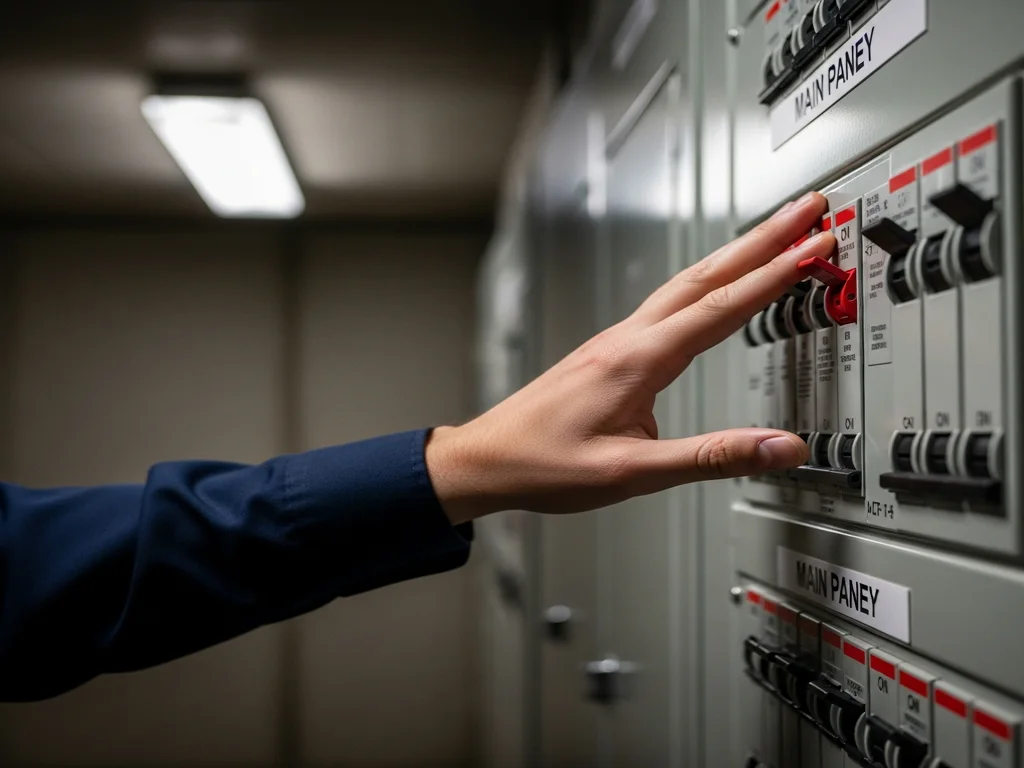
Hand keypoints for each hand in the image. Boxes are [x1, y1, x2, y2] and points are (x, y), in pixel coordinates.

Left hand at [427, 192, 833, 524]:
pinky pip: (668, 300)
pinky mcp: (610, 349)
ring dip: (735, 253)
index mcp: (636, 359)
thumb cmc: (544, 464)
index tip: (815, 246)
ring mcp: (616, 338)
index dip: (774, 275)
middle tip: (808, 209)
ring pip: (686, 282)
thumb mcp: (632, 472)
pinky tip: (714, 282)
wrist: (487, 459)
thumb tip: (778, 447)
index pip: (721, 306)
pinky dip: (707, 280)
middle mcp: (627, 337)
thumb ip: (709, 457)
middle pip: (706, 274)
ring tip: (776, 233)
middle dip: (762, 239)